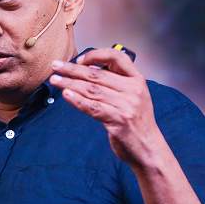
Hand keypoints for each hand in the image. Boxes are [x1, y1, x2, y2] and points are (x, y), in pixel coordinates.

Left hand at [50, 49, 162, 167]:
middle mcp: (133, 90)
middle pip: (97, 74)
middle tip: (56, 66)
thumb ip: (116, 83)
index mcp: (137, 80)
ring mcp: (126, 105)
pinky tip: (66, 95)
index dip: (96, 55)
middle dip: (72, 69)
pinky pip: (93, 107)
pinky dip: (78, 100)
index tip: (79, 59)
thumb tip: (89, 70)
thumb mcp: (134, 97)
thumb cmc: (137, 122)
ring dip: (70, 83)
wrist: (149, 148)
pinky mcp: (118, 121)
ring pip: (92, 90)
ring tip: (55, 80)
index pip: (116, 57)